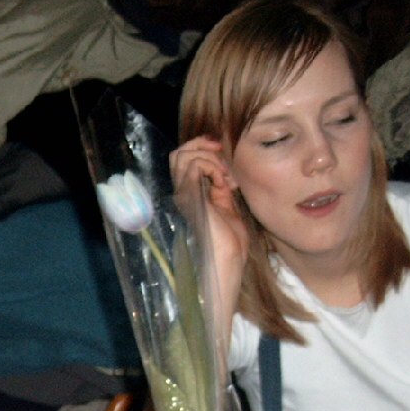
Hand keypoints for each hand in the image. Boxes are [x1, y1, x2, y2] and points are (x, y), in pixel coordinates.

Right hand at [170, 135, 246, 342]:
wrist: (227, 264)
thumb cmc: (230, 245)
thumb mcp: (229, 208)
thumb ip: (221, 188)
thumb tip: (224, 169)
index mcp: (191, 195)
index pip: (185, 158)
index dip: (203, 148)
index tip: (225, 157)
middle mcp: (182, 194)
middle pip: (179, 152)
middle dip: (203, 146)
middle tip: (224, 160)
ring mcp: (183, 196)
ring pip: (183, 155)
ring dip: (209, 157)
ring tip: (225, 175)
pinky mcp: (189, 199)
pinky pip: (194, 167)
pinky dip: (212, 166)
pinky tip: (224, 182)